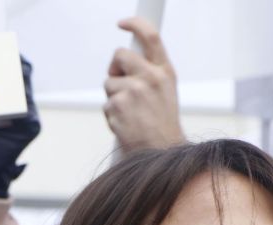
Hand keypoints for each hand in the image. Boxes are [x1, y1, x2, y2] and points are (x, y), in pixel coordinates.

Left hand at [104, 17, 184, 153]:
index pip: (150, 36)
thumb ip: (150, 74)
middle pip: (119, 55)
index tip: (122, 23)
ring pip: (110, 83)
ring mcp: (133, 91)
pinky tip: (126, 124)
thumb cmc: (163, 126)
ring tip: (131, 114)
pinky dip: (112, 116)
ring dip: (114, 98)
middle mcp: (150, 77)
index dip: (134, 24)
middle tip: (121, 84)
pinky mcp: (118, 105)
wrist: (162, 153)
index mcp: (164, 72)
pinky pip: (106, 104)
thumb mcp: (165, 93)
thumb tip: (125, 63)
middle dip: (115, 69)